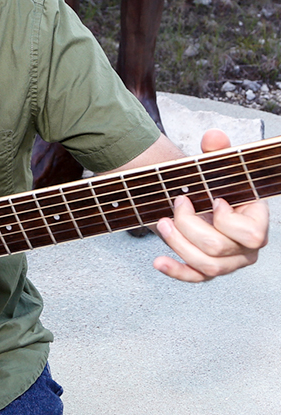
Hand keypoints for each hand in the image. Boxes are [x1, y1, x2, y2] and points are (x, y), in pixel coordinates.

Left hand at [153, 129, 268, 281]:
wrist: (204, 201)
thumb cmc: (215, 186)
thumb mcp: (217, 168)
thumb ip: (217, 151)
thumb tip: (213, 136)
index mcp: (255, 223)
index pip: (252, 235)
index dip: (227, 220)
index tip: (213, 200)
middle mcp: (246, 248)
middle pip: (218, 248)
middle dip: (190, 225)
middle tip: (177, 204)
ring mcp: (228, 262)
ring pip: (207, 266)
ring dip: (179, 244)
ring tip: (162, 223)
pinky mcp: (208, 269)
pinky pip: (195, 277)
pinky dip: (176, 271)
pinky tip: (158, 261)